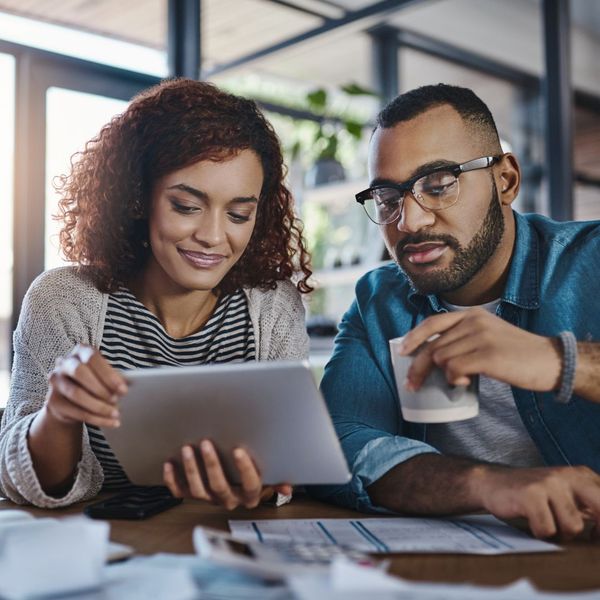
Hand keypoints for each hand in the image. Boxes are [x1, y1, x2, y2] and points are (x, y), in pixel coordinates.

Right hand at [45, 344, 126, 427]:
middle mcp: (64, 363)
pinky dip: (96, 419)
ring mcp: (56, 381)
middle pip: (80, 373)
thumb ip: (114, 377)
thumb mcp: (104, 375)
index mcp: (80, 351)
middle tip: (117, 400)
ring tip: (116, 414)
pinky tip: (110, 422)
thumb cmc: (95, 380)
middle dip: (101, 389)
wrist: (71, 397)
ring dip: (99, 406)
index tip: (124, 389)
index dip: (108, 374)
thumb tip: (131, 384)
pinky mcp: (53, 401)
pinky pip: (76, 411)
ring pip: (76, 394)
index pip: (93, 358)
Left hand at [163, 440, 291, 509]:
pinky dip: (172, 480)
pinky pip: (180, 492)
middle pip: (220, 487)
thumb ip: (279, 480)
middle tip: (206, 443)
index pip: (250, 485)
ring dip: (191, 469)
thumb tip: (288, 487)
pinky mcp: (193, 495)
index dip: (245, 469)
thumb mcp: (271, 477)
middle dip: (211, 465)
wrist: (240, 488)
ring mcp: (210, 498)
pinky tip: (169, 463)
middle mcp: (229, 499)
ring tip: (188, 449)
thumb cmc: (255, 476)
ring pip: (198, 490)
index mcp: (250, 494)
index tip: (239, 451)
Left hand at [399, 309, 561, 391]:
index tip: (402, 352)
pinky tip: (466, 384)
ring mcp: (480, 337)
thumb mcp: (488, 334)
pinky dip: (455, 380)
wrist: (551, 360)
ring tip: (459, 381)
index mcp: (472, 314)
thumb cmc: (517, 353)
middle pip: (433, 346)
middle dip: (418, 367)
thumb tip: (435, 356)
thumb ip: (463, 337)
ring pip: (441, 358)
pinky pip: (455, 370)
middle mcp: (473, 322)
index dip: (413, 338)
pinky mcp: (487, 356)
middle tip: (412, 384)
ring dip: (444, 375)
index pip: (432, 323)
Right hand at [475, 464, 599, 539]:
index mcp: (581, 475)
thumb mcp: (566, 494)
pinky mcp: (530, 494)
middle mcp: (568, 475)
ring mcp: (548, 483)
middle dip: (598, 531)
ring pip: (573, 526)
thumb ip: (591, 506)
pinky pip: (547, 529)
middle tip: (589, 539)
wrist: (492, 482)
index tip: (596, 535)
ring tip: (548, 525)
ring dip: (561, 534)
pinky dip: (540, 533)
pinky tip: (532, 524)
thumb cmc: (533, 494)